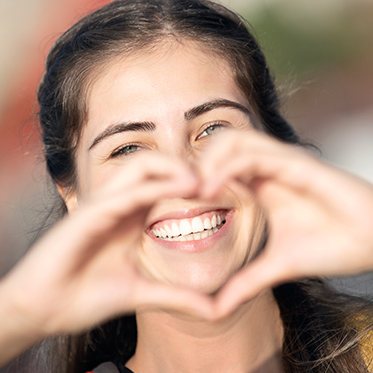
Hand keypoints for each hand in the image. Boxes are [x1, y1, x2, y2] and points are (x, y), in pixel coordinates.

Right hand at [0, 152, 213, 364]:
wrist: (42, 310)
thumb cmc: (84, 297)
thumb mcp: (140, 293)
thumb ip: (176, 297)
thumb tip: (214, 311)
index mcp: (132, 217)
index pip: (164, 184)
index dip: (193, 183)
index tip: (221, 194)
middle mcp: (120, 204)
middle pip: (155, 165)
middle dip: (186, 166)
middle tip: (215, 181)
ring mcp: (104, 205)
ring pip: (141, 166)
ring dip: (173, 168)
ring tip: (202, 181)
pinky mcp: (89, 213)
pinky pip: (128, 191)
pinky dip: (156, 186)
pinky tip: (181, 189)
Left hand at [199, 129, 372, 315]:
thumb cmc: (332, 246)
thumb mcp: (278, 266)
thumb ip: (247, 281)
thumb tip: (218, 307)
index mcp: (262, 183)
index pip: (220, 163)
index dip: (195, 176)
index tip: (177, 201)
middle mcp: (270, 167)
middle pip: (221, 143)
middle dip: (197, 162)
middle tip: (181, 192)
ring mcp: (283, 162)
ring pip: (234, 140)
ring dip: (208, 161)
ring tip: (195, 191)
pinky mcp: (299, 165)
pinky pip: (254, 155)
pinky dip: (228, 168)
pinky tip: (212, 190)